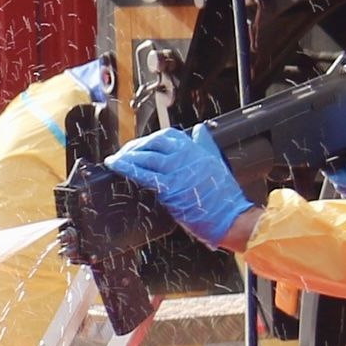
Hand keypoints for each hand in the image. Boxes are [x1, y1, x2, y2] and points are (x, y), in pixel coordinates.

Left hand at [107, 124, 257, 248]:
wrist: (231, 216)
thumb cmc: (224, 195)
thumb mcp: (217, 162)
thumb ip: (205, 144)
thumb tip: (200, 129)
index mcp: (196, 149)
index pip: (167, 135)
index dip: (150, 139)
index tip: (140, 145)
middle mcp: (185, 156)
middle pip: (153, 143)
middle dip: (135, 146)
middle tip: (123, 153)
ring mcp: (177, 171)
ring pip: (146, 156)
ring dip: (127, 156)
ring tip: (115, 159)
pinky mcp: (170, 188)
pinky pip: (144, 174)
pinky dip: (127, 168)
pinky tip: (116, 166)